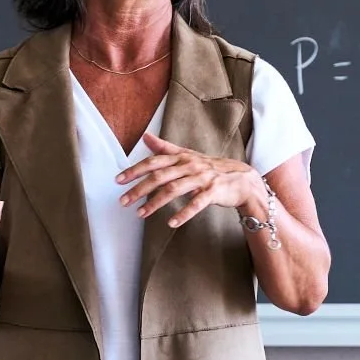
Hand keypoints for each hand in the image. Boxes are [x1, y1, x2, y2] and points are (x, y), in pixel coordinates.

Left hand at [117, 134, 261, 227]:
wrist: (241, 179)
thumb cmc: (210, 168)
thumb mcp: (187, 156)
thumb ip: (165, 148)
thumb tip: (145, 137)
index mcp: (181, 157)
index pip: (153, 162)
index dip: (135, 170)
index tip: (118, 181)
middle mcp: (190, 165)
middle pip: (159, 176)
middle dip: (139, 189)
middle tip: (124, 201)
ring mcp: (202, 178)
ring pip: (174, 189)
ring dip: (155, 203)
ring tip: (140, 214)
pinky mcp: (213, 191)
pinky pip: (196, 203)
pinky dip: (183, 213)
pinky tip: (171, 223)